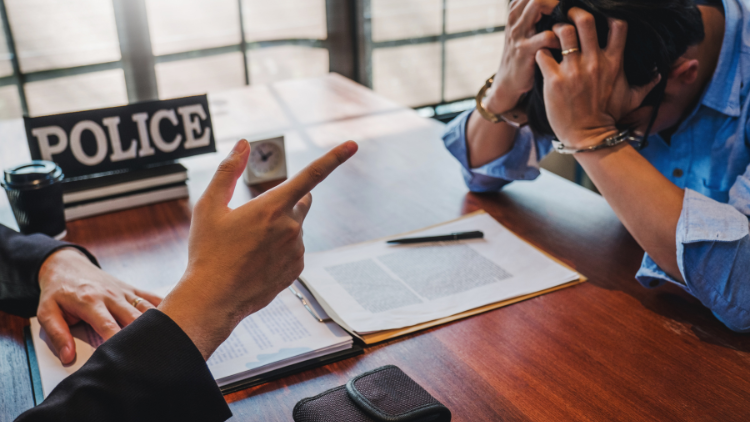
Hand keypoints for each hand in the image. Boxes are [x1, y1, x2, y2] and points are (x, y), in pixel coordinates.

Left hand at [37, 248, 161, 363]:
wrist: (66, 264)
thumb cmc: (57, 291)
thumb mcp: (47, 311)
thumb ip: (57, 334)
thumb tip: (68, 357)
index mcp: (90, 301)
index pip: (109, 326)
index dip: (118, 343)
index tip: (126, 359)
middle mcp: (111, 295)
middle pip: (134, 319)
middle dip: (144, 337)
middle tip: (152, 356)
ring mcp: (124, 291)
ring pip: (148, 309)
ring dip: (159, 324)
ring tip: (170, 341)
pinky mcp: (132, 289)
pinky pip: (153, 298)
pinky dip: (166, 308)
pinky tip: (178, 320)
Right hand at [158, 139, 357, 358]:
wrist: (213, 299)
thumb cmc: (207, 251)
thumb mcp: (209, 206)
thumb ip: (228, 171)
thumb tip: (243, 144)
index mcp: (272, 206)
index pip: (311, 175)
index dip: (334, 158)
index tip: (353, 145)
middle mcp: (291, 226)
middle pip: (302, 200)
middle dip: (288, 200)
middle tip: (260, 215)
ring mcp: (296, 250)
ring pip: (295, 228)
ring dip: (280, 229)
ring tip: (248, 247)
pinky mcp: (297, 269)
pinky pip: (294, 250)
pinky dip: (280, 250)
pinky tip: (257, 261)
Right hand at [486, 0, 559, 113]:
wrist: (508, 82)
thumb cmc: (523, 55)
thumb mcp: (524, 32)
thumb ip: (536, 17)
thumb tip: (564, 8)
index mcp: (515, 13)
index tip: (567, 4)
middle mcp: (514, 19)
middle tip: (571, 9)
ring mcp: (518, 34)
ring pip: (538, 5)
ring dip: (558, 9)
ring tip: (570, 22)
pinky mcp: (524, 51)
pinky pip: (547, 35)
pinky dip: (560, 37)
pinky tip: (566, 44)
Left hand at [534, 9, 660, 147]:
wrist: (589, 137)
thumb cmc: (609, 117)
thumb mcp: (633, 98)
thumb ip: (648, 83)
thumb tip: (661, 73)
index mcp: (613, 62)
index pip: (617, 25)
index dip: (607, 15)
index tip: (598, 17)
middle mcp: (594, 62)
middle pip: (585, 20)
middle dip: (574, 13)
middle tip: (568, 15)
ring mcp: (573, 70)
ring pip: (562, 32)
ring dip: (555, 30)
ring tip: (553, 35)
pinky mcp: (554, 80)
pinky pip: (543, 55)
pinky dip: (540, 52)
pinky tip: (542, 56)